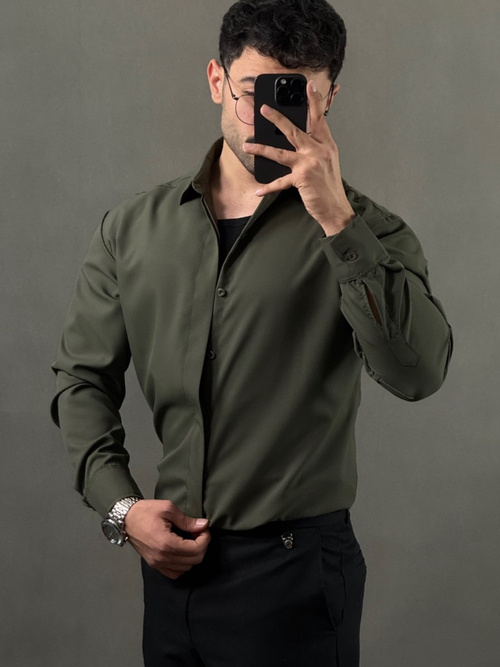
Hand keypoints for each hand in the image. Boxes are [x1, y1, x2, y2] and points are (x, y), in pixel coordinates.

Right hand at [124, 499, 210, 578]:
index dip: (206, 538)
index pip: (197, 549)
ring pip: (186, 568)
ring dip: (193, 555)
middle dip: (202, 545)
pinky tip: (182, 551)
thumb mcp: (168, 508)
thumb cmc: (145, 511)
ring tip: (190, 540)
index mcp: (166, 543)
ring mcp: (157, 563)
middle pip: (194, 560)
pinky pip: (174, 573)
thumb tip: (203, 525)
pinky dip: (183, 564)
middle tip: (199, 532)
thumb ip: (187, 520)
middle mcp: (162, 557)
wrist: (125, 518)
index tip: (204, 528)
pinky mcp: (154, 565)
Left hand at [243, 80, 354, 235]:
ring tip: (248, 145)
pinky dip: (268, 187)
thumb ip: (317, 148)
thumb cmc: (330, 187)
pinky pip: (280, 181)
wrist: (336, 208)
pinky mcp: (302, 178)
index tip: (308, 87)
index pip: (319, 119)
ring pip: (281, 152)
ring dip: (262, 148)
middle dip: (277, 119)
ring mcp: (310, 164)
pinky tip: (258, 189)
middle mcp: (319, 151)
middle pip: (294, 130)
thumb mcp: (328, 162)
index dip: (314, 102)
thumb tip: (300, 139)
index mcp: (327, 145)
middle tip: (264, 109)